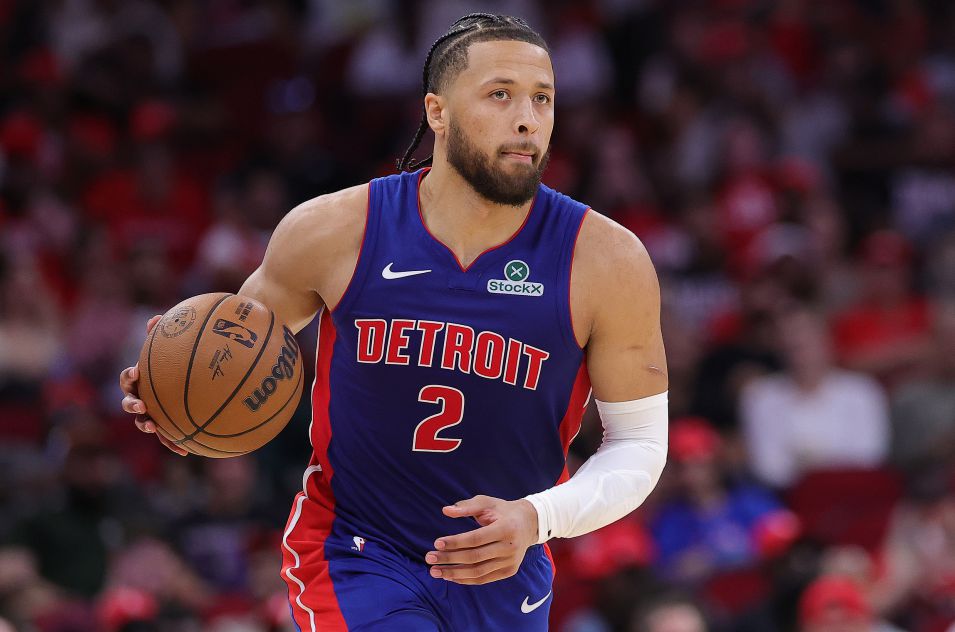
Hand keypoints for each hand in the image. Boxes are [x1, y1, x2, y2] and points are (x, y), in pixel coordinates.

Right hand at [119, 314, 187, 455]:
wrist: (189, 381)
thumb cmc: (176, 362)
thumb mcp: (170, 349)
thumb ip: (162, 335)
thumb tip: (157, 318)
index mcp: (140, 380)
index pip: (127, 379)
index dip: (129, 376)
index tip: (136, 371)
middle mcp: (141, 398)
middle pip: (129, 403)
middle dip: (132, 405)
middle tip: (141, 405)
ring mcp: (152, 414)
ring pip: (143, 423)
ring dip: (146, 426)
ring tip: (154, 427)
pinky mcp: (166, 426)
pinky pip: (167, 437)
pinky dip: (173, 443)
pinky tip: (187, 450)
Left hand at [425, 495, 538, 584]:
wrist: (530, 524)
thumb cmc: (503, 511)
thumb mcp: (487, 502)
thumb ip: (467, 506)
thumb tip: (446, 511)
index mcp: (506, 528)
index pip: (476, 539)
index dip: (455, 542)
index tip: (436, 543)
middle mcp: (510, 547)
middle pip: (474, 557)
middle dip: (449, 559)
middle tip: (429, 558)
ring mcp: (510, 562)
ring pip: (478, 572)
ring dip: (454, 573)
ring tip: (435, 572)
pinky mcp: (509, 571)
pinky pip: (484, 578)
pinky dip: (466, 579)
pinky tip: (450, 576)